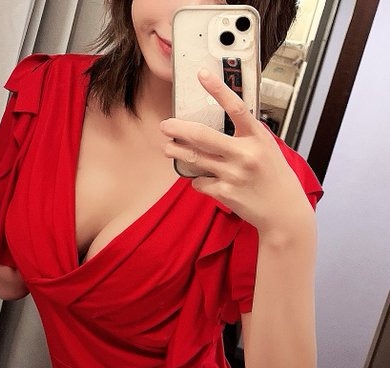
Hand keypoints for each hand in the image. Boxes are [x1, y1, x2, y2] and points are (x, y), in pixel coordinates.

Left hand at [160, 69, 313, 238]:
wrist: (284, 211)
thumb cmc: (274, 177)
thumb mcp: (267, 149)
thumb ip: (246, 136)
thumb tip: (219, 127)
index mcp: (258, 138)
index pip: (236, 108)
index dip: (218, 90)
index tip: (202, 75)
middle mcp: (245, 154)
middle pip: (203, 136)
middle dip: (178, 129)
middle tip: (165, 125)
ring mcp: (234, 175)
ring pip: (195, 159)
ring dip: (177, 152)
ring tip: (168, 147)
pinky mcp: (225, 193)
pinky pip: (199, 182)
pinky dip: (197, 180)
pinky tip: (202, 179)